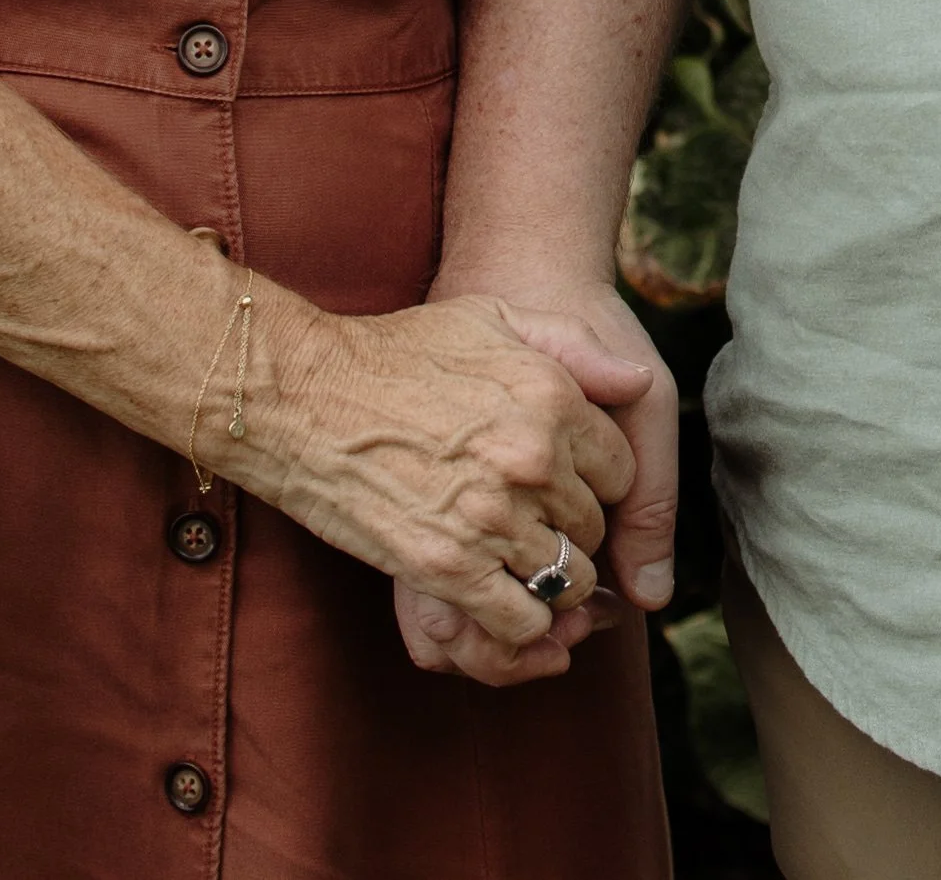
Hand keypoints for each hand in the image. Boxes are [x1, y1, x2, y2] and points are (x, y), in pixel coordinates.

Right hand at [394, 277, 677, 685]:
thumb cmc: (395, 350)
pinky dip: (520, 622)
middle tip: (531, 520)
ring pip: (569, 581)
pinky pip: (523, 621)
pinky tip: (495, 592)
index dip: (596, 480)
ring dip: (550, 580)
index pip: (622, 469)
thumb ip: (573, 346)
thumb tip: (637, 378)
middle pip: (595, 527)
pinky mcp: (449, 567)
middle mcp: (533, 458)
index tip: (563, 481)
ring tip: (515, 558)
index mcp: (550, 397)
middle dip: (571, 530)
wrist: (303, 392)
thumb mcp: (490, 318)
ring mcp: (493, 517)